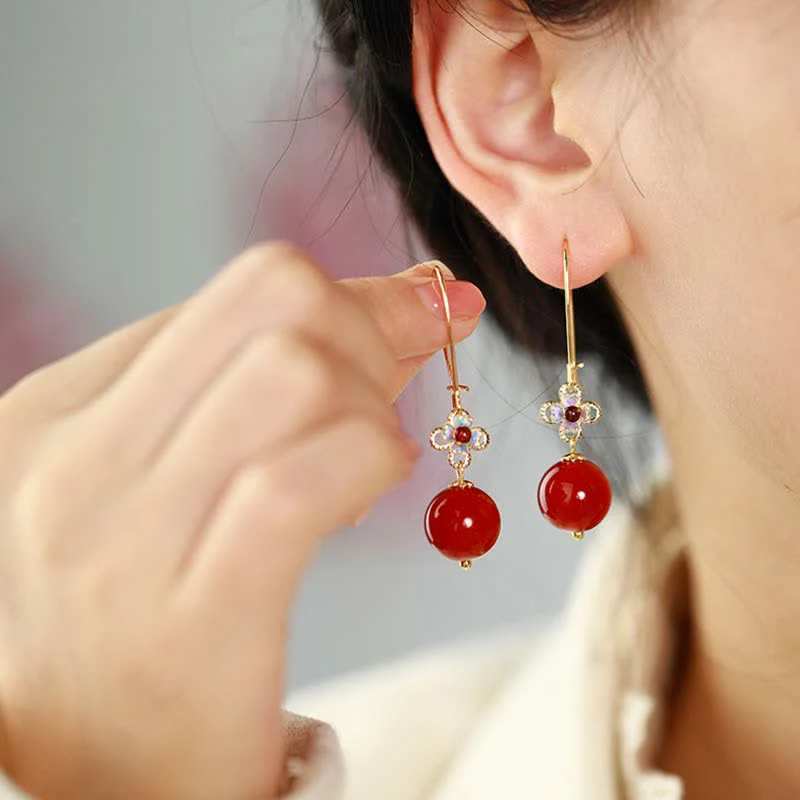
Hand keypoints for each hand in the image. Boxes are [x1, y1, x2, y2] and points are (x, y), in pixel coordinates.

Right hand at [0, 243, 484, 799]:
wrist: (110, 778)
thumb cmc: (152, 610)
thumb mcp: (180, 474)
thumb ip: (273, 377)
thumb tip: (419, 294)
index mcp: (60, 411)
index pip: (241, 290)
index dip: (350, 299)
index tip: (410, 321)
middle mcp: (77, 461)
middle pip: (276, 300)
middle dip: (370, 328)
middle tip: (387, 393)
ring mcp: (126, 539)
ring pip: (296, 373)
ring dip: (371, 402)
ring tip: (373, 455)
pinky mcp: (195, 617)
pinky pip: (298, 483)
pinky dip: (369, 461)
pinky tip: (379, 484)